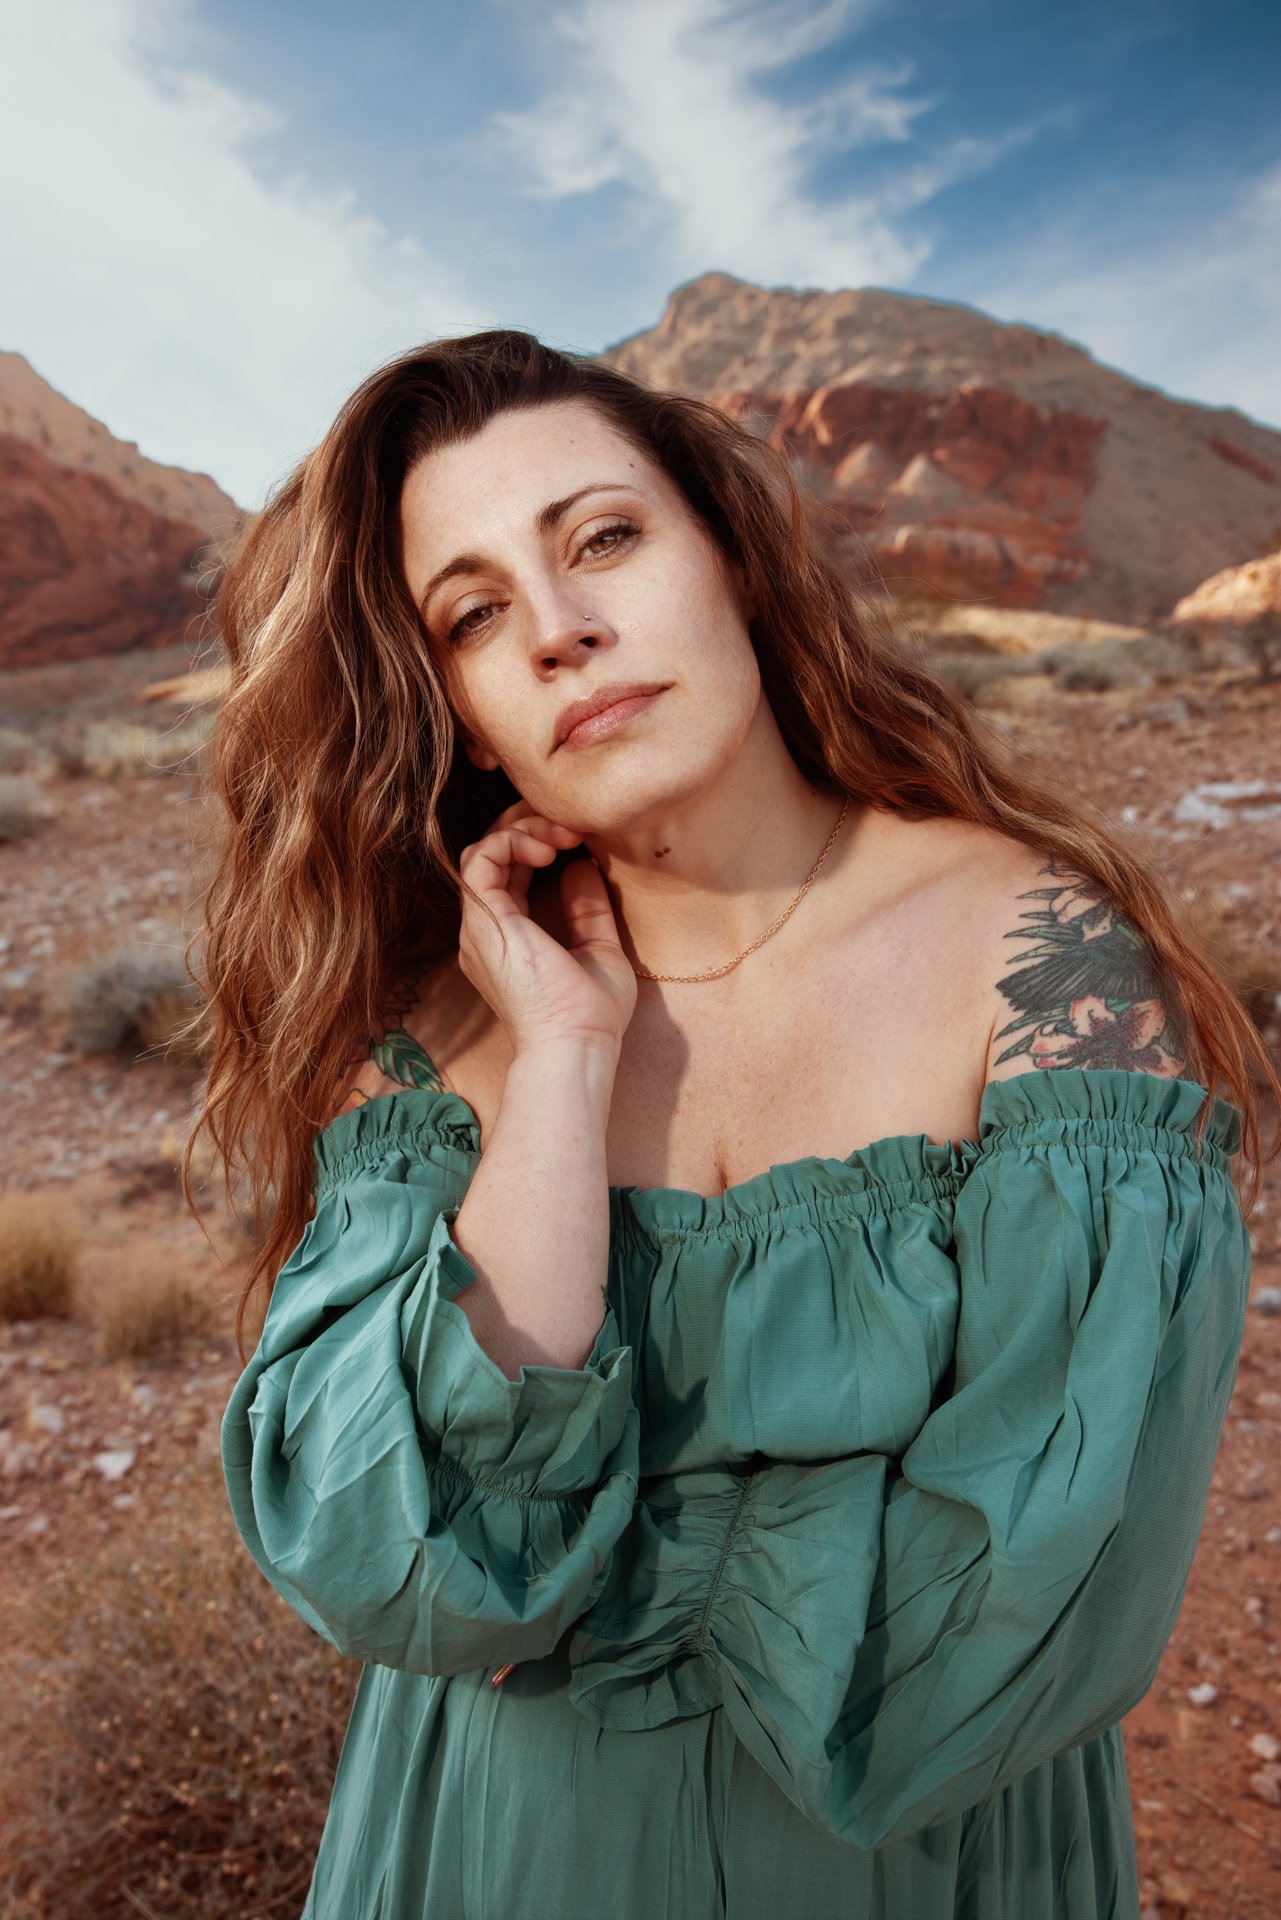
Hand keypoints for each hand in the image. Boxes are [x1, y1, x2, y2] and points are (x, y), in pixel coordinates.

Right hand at [457, 801, 637, 1057]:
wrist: (577, 1044)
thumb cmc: (590, 1014)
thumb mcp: (598, 949)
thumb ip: (587, 909)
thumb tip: (581, 867)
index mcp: (509, 939)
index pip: (509, 873)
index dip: (538, 844)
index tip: (578, 838)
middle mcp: (487, 930)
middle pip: (491, 855)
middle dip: (528, 826)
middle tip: (567, 823)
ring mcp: (480, 925)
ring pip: (481, 849)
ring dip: (522, 828)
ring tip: (562, 833)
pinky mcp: (483, 920)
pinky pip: (480, 858)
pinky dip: (512, 841)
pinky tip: (548, 849)